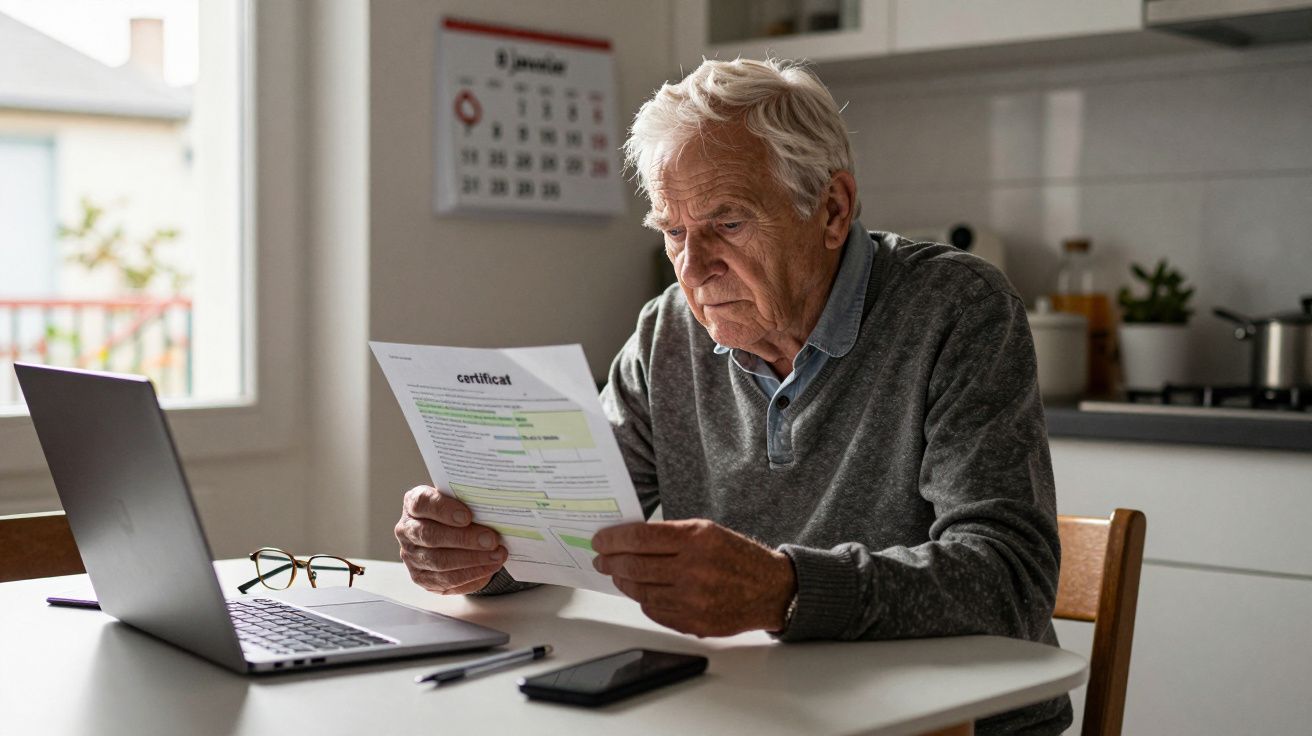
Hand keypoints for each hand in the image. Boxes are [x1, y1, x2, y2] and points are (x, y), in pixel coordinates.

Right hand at [395, 485, 507, 593]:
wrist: (450, 534)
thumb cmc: (457, 513)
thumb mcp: (460, 501)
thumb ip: (469, 502)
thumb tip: (493, 510)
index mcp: (413, 504)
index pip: (421, 503)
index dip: (443, 509)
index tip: (467, 516)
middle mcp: (407, 530)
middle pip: (430, 535)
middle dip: (464, 539)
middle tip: (490, 540)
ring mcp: (411, 556)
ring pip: (438, 561)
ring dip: (472, 560)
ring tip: (496, 555)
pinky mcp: (421, 577)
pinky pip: (446, 580)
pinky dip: (471, 575)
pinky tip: (488, 567)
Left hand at [592, 519, 796, 637]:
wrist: (771, 590)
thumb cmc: (738, 558)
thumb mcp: (708, 532)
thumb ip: (670, 535)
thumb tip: (628, 541)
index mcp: (697, 539)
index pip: (641, 537)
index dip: (614, 539)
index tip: (600, 540)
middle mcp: (693, 569)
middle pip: (634, 566)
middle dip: (610, 561)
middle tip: (601, 559)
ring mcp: (693, 599)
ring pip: (640, 591)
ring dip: (623, 582)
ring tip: (618, 575)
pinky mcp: (693, 622)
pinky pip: (654, 611)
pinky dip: (643, 600)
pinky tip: (642, 591)